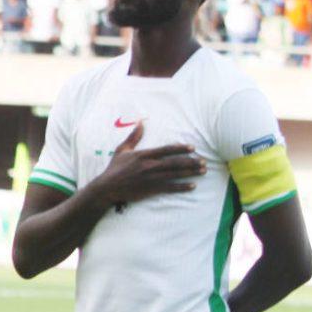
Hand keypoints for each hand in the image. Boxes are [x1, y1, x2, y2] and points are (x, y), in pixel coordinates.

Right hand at [89, 122, 203, 204]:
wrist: (107, 188)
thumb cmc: (114, 168)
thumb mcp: (122, 150)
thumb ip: (134, 137)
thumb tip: (141, 122)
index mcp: (144, 155)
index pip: (167, 150)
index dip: (181, 148)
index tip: (192, 148)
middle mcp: (150, 166)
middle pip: (175, 162)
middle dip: (191, 162)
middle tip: (203, 162)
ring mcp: (151, 178)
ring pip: (176, 174)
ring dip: (191, 173)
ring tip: (202, 171)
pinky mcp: (151, 189)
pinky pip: (170, 188)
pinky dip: (182, 187)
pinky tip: (192, 186)